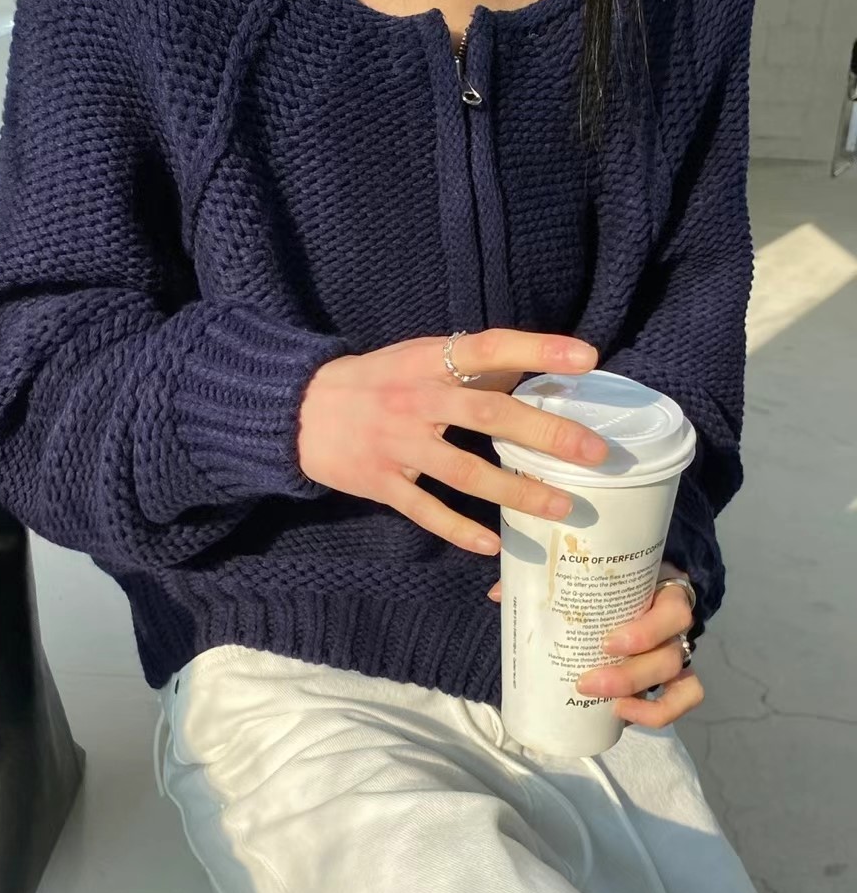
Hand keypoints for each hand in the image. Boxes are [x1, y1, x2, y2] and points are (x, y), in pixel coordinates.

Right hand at [298, 330, 608, 553]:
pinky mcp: (381, 483)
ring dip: (516, 491)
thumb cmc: (373, 381)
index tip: (588, 357)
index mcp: (429, 362)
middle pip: (490, 415)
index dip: (539, 349)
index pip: (490, 348)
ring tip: (561, 506)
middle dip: (546, 434)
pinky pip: (426, 511)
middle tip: (594, 452)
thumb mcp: (416, 358)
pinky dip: (459, 530)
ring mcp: (398, 445)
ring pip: (465, 472)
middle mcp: (417, 401)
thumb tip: (536, 368)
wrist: (298, 411)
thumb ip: (469, 366)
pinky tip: (492, 544)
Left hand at [487, 563, 702, 728]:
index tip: (606, 642)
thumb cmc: (603, 582)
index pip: (675, 608)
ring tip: (603, 703)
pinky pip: (683, 697)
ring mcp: (675, 651)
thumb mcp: (585, 575)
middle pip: (670, 653)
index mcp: (661, 590)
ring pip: (678, 677)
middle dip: (629, 674)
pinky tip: (624, 715)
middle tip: (586, 681)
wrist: (625, 589)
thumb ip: (548, 579)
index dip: (647, 631)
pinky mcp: (673, 677)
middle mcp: (674, 623)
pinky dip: (659, 712)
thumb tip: (499, 593)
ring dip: (638, 693)